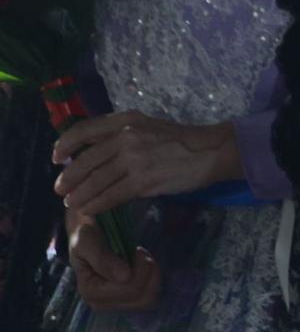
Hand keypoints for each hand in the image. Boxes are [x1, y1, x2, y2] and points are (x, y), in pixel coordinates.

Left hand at [52, 112, 238, 216]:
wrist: (211, 152)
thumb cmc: (180, 141)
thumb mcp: (147, 127)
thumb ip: (120, 136)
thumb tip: (90, 155)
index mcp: (126, 121)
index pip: (84, 130)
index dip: (65, 145)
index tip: (56, 158)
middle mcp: (127, 136)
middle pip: (85, 160)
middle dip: (68, 178)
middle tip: (60, 190)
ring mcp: (134, 159)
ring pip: (95, 181)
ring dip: (79, 195)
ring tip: (73, 203)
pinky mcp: (143, 180)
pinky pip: (110, 196)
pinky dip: (96, 205)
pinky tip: (90, 210)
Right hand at [68, 218, 160, 312]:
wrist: (90, 234)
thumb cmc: (86, 236)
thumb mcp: (87, 241)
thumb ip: (102, 259)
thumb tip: (125, 277)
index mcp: (90, 292)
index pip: (129, 288)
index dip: (139, 266)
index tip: (133, 249)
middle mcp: (101, 303)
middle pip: (140, 295)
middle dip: (146, 269)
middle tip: (138, 252)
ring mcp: (114, 304)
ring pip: (149, 298)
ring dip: (151, 274)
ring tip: (141, 259)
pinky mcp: (126, 300)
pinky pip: (151, 295)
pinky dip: (153, 278)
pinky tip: (143, 266)